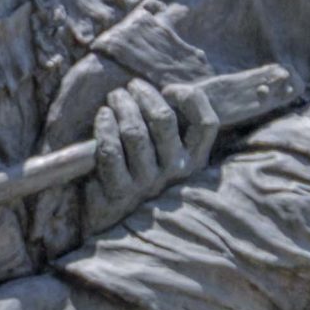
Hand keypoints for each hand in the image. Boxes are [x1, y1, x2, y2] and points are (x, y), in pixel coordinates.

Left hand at [83, 79, 215, 235]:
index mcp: (194, 161)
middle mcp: (175, 173)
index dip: (190, 98)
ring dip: (122, 106)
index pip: (207, 124)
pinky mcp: (119, 192)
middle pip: (163, 120)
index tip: (170, 89)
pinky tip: (103, 116)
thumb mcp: (165, 153)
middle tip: (128, 88)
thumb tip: (167, 90)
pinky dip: (105, 127)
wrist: (114, 220)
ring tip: (114, 98)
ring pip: (135, 132)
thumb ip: (173, 127)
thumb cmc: (140, 175)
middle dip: (143, 95)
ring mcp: (148, 184)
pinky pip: (111, 151)